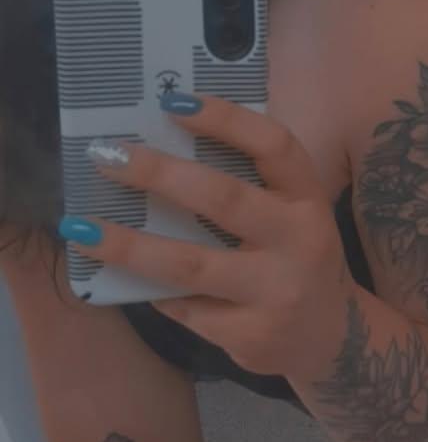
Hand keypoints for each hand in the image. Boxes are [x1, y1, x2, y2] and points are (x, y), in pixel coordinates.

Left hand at [59, 94, 353, 379]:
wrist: (331, 339)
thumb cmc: (295, 259)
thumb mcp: (291, 215)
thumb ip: (248, 184)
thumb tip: (160, 146)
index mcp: (308, 199)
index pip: (273, 146)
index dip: (225, 119)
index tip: (171, 102)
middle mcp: (300, 242)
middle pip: (222, 199)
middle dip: (157, 174)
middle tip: (107, 156)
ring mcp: (276, 292)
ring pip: (188, 263)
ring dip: (128, 245)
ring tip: (82, 227)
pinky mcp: (251, 334)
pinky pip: (185, 306)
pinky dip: (153, 290)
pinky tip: (129, 278)